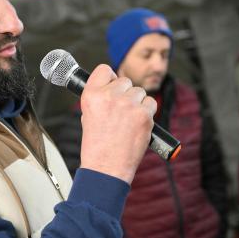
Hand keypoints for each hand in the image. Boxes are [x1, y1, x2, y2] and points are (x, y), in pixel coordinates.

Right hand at [79, 64, 155, 183]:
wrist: (107, 167)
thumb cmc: (97, 146)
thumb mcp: (88, 116)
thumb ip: (101, 98)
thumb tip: (114, 87)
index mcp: (91, 95)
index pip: (104, 69)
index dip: (110, 78)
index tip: (112, 84)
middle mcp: (109, 96)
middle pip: (125, 81)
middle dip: (125, 93)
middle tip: (121, 112)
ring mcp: (128, 104)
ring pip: (140, 92)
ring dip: (137, 103)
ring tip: (128, 121)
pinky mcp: (144, 114)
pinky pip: (151, 103)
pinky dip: (147, 113)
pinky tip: (138, 125)